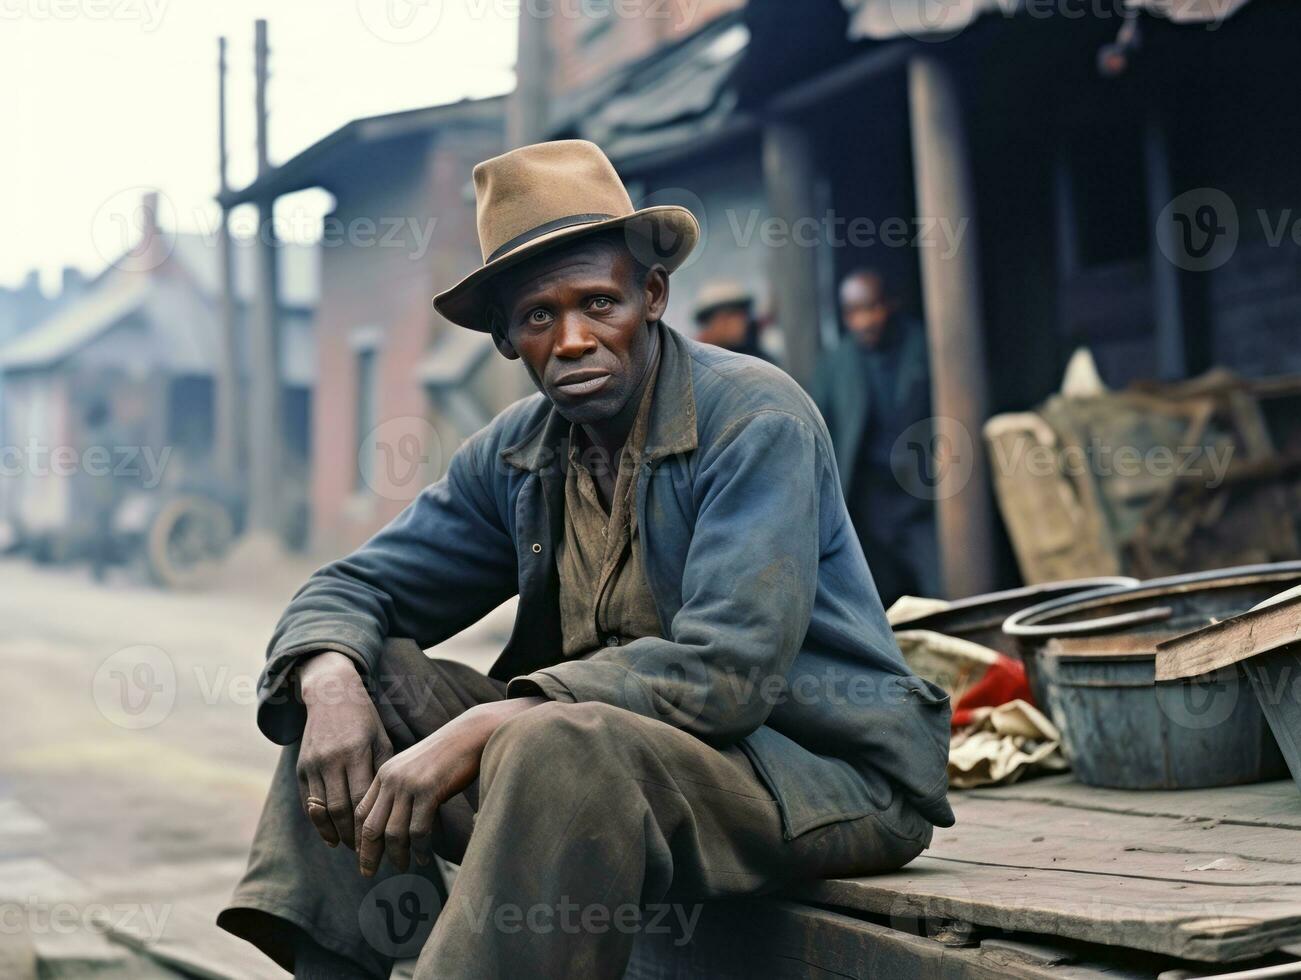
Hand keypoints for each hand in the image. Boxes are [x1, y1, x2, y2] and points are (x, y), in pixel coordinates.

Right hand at [295, 651, 392, 850]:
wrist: (330, 695)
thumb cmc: (365, 720)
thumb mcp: (381, 739)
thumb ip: (384, 771)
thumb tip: (396, 806)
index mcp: (357, 751)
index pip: (363, 799)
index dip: (371, 825)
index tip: (383, 844)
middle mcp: (332, 759)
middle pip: (341, 809)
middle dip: (354, 837)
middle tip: (367, 855)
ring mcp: (313, 764)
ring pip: (321, 809)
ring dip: (336, 833)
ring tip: (350, 848)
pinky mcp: (301, 768)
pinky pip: (308, 803)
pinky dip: (318, 823)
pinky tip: (331, 837)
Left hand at [354, 697, 543, 875]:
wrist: (472, 734)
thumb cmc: (447, 755)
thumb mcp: (415, 769)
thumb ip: (400, 790)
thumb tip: (393, 824)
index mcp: (384, 773)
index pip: (361, 811)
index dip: (358, 838)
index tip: (361, 856)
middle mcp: (392, 779)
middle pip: (371, 826)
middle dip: (368, 854)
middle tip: (368, 873)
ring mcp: (410, 785)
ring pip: (393, 833)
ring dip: (397, 855)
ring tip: (402, 867)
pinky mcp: (429, 791)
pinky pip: (418, 831)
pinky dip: (420, 849)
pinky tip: (424, 858)